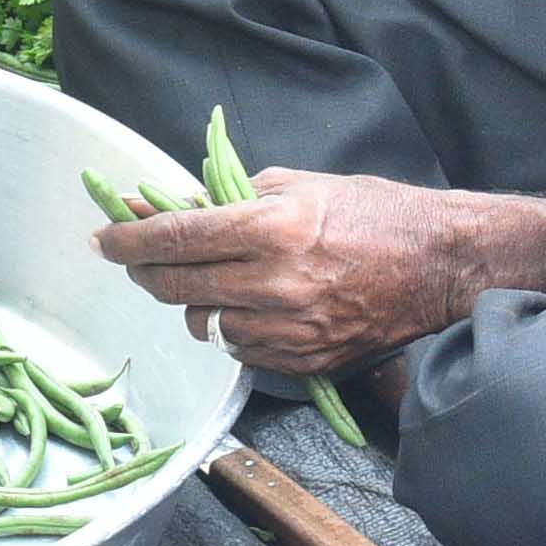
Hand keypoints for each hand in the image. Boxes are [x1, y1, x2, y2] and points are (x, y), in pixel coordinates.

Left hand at [96, 170, 518, 381]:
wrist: (442, 264)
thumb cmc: (373, 213)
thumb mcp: (298, 184)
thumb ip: (228, 197)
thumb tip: (166, 205)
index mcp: (272, 229)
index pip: (176, 238)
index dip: (129, 239)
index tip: (104, 238)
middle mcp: (277, 284)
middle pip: (178, 288)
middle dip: (146, 272)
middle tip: (137, 259)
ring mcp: (293, 330)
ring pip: (206, 326)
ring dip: (193, 304)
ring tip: (206, 281)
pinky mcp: (309, 362)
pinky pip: (244, 353)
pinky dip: (233, 330)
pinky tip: (245, 307)